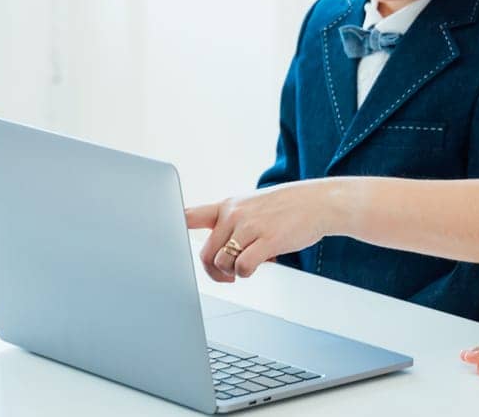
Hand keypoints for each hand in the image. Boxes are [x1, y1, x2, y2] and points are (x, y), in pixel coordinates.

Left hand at [184, 180, 330, 281]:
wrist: (322, 202)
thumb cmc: (289, 206)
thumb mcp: (254, 205)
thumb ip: (232, 222)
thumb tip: (216, 254)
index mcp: (228, 205)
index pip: (188, 215)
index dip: (170, 229)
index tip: (156, 242)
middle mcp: (234, 214)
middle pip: (205, 254)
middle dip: (214, 271)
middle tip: (227, 275)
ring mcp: (250, 226)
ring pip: (223, 263)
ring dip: (233, 272)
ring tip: (247, 266)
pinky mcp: (267, 240)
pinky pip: (243, 268)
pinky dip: (247, 273)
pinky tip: (259, 266)